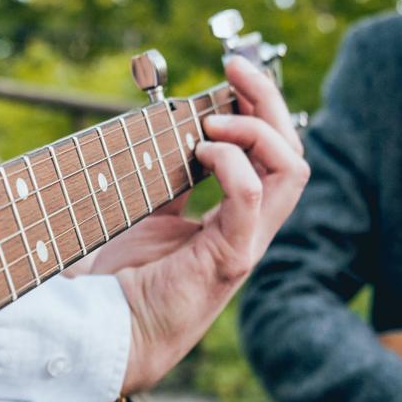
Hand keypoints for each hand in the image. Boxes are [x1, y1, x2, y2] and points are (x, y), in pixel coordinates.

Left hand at [112, 56, 309, 393]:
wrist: (108, 331)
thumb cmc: (124, 281)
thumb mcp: (150, 212)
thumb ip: (171, 179)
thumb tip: (171, 134)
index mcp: (238, 218)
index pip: (275, 154)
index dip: (262, 107)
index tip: (230, 71)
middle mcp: (252, 229)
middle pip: (292, 153)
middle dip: (269, 101)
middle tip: (233, 69)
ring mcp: (246, 244)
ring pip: (290, 171)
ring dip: (256, 129)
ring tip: (213, 119)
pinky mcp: (228, 259)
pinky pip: (250, 197)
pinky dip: (232, 162)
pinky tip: (200, 149)